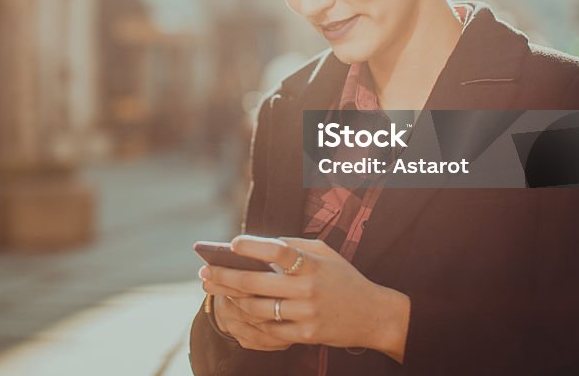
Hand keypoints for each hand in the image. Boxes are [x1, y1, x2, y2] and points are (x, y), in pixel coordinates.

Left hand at [201, 235, 409, 360]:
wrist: (373, 314)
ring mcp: (306, 314)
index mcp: (312, 263)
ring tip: (214, 288)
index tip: (232, 243)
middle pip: (255, 282)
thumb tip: (256, 243)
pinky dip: (249, 319)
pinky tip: (235, 310)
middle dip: (224, 276)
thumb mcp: (324, 252)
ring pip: (255, 307)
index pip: (277, 250)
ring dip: (230, 298)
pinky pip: (269, 329)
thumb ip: (293, 245)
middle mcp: (308, 288)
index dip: (252, 246)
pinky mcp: (306, 334)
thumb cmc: (343, 277)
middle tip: (205, 271)